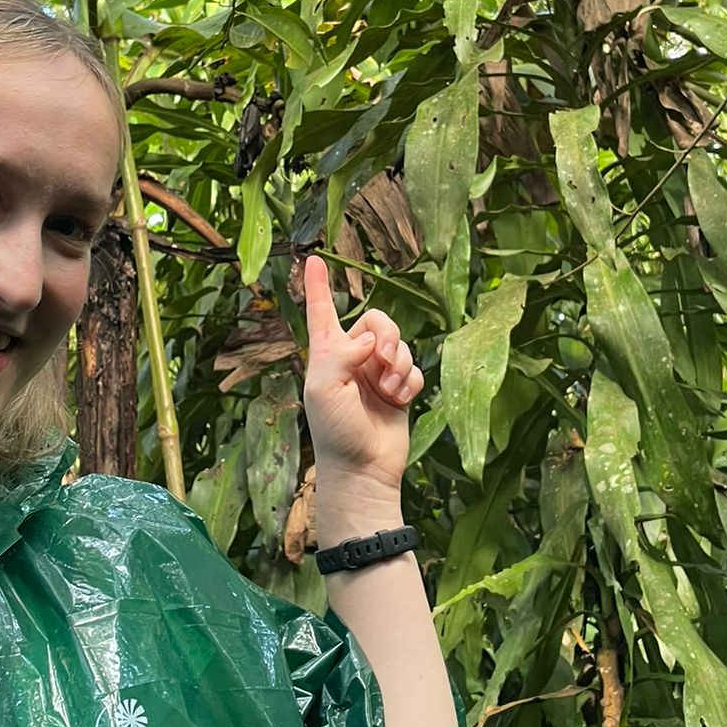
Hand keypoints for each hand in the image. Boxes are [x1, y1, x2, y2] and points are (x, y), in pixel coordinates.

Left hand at [301, 255, 424, 492]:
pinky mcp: (399, 388)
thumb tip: (371, 340)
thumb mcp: (324, 388)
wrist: (363, 468)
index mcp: (327, 353)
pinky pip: (414, 368)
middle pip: (378, 320)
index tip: (312, 258)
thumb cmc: (335, 430)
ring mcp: (377, 373)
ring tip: (389, 389)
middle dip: (388, 336)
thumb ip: (343, 355)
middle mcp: (352, 357)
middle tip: (384, 359)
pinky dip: (410, 381)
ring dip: (399, 364)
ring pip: (401, 344)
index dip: (316, 285)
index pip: (321, 311)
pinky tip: (400, 399)